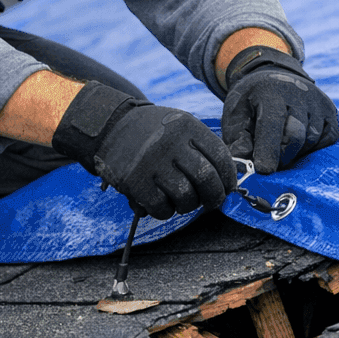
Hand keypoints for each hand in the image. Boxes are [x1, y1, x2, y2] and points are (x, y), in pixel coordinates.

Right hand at [53, 82, 237, 219]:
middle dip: (214, 197)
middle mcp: (170, 143)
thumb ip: (202, 148)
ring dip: (188, 205)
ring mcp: (151, 162)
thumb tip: (228, 181)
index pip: (220, 157)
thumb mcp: (178, 126)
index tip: (227, 187)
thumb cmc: (152, 132)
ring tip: (182, 200)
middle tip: (210, 202)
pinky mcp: (134, 181)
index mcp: (187, 126)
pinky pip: (162, 208)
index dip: (228, 177)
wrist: (110, 126)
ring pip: (186, 197)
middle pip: (206, 179)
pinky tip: (161, 202)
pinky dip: (166, 211)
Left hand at [221, 45, 338, 173]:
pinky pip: (327, 139)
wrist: (273, 76)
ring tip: (282, 148)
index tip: (264, 170)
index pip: (272, 125)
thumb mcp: (236, 114)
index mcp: (270, 93)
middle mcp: (298, 94)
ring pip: (311, 140)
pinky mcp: (330, 110)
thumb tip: (243, 167)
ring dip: (296, 152)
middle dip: (281, 156)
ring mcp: (317, 102)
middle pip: (295, 136)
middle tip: (271, 163)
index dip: (268, 150)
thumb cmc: (251, 102)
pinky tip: (300, 143)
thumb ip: (238, 140)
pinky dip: (314, 147)